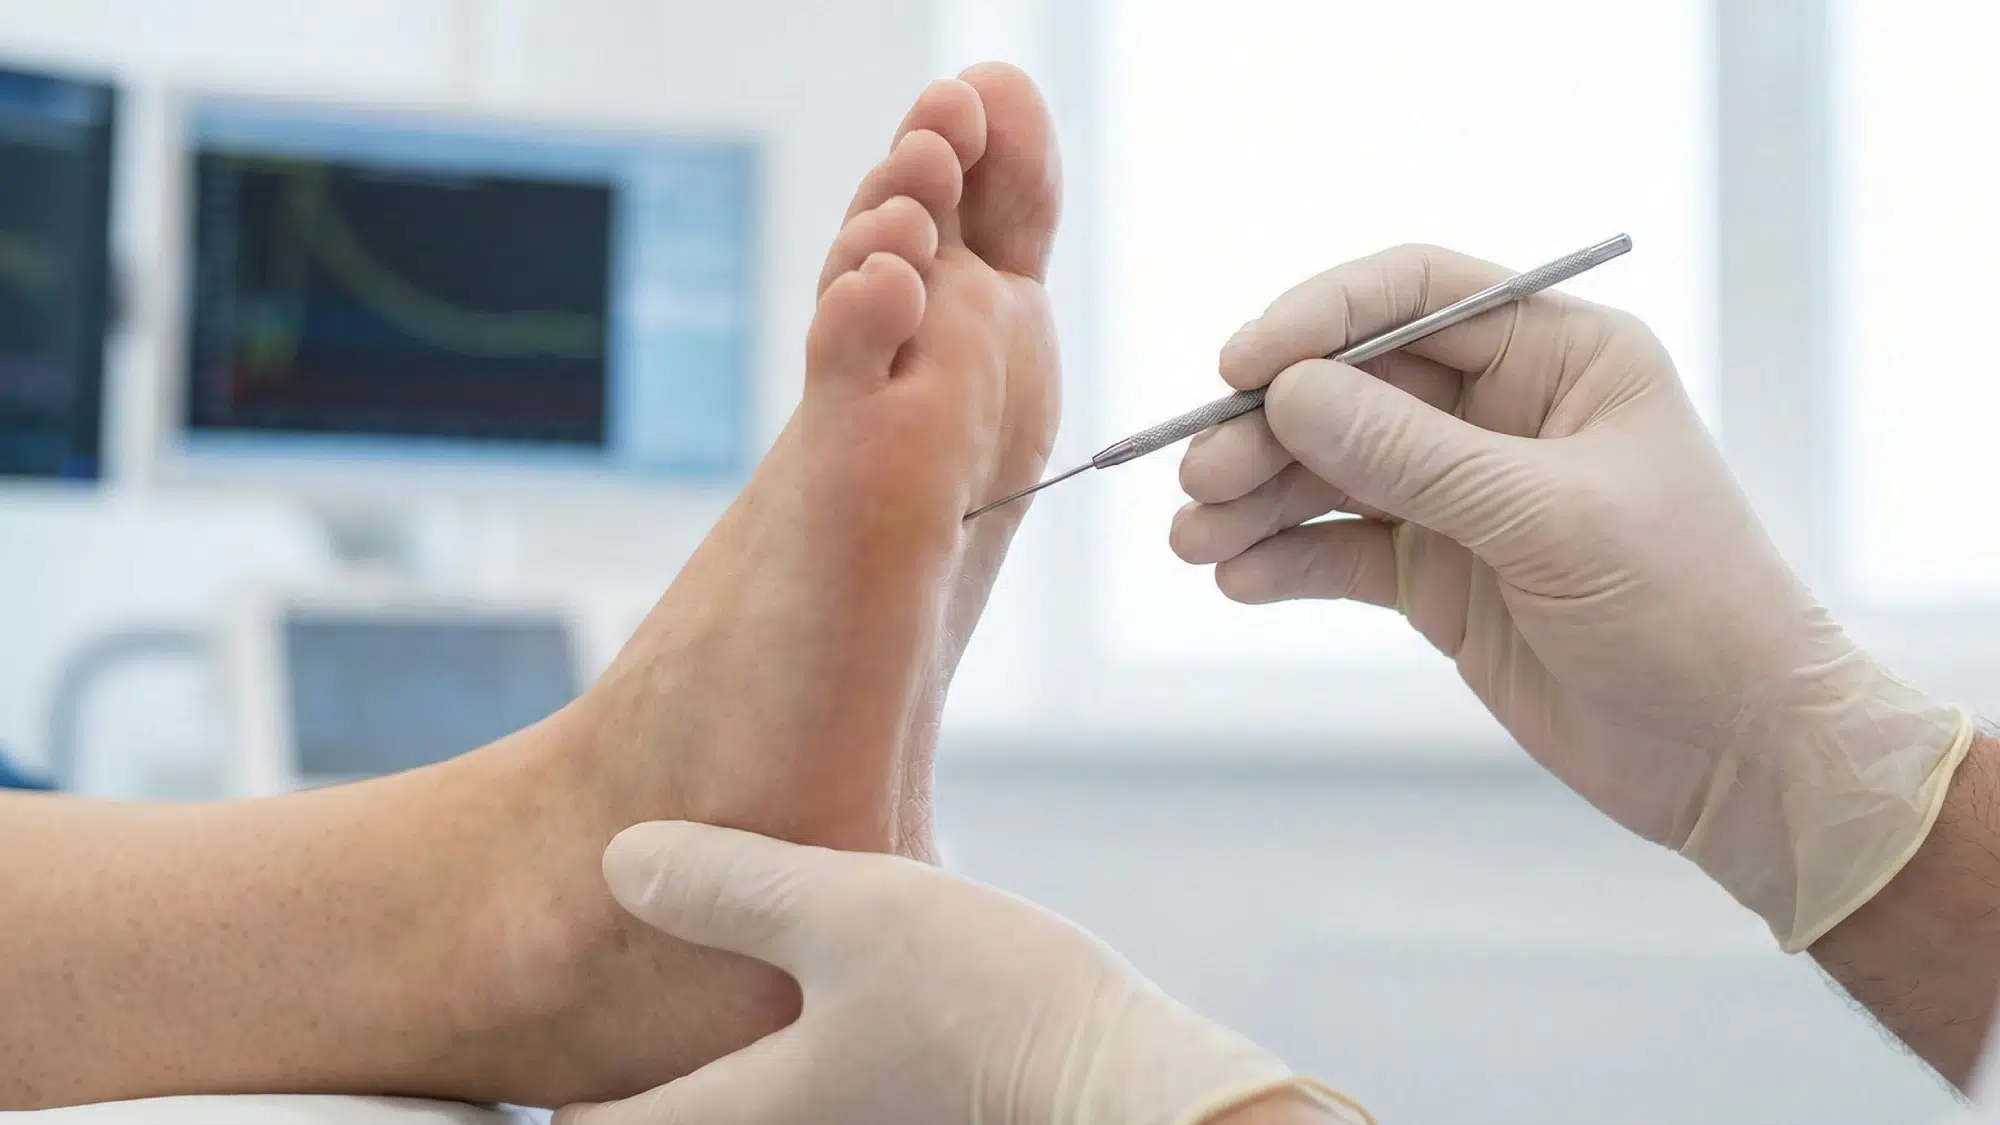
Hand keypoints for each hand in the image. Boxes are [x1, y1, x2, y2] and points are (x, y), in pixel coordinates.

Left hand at [554, 822, 1370, 1124]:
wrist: (1122, 1083)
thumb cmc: (987, 1007)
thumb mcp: (846, 913)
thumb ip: (727, 886)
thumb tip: (619, 861)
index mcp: (737, 1109)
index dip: (525, 1098)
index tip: (467, 1058)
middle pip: (654, 1119)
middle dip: (602, 1078)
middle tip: (566, 995)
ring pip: (730, 1097)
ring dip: (685, 1054)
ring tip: (665, 964)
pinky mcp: (894, 1109)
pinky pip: (790, 1086)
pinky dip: (762, 1043)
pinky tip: (785, 978)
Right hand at [1171, 244, 1972, 951]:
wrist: (1737, 756)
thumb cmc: (1689, 611)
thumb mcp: (1550, 520)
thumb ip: (1414, 456)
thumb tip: (1288, 394)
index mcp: (1561, 357)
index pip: (1415, 297)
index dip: (1317, 321)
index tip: (1238, 366)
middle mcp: (1503, 413)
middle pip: (1352, 388)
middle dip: (1269, 428)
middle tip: (1200, 479)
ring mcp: (1464, 497)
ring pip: (1330, 472)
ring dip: (1257, 500)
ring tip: (1194, 541)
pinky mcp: (1437, 577)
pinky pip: (1339, 550)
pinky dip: (1283, 560)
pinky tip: (1236, 577)